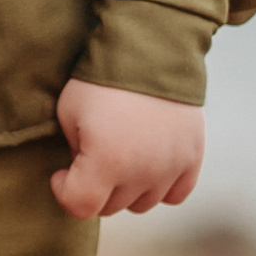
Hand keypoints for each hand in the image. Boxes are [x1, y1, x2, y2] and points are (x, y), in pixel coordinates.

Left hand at [52, 79, 205, 219]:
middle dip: (95, 187)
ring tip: (121, 157)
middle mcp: (142, 172)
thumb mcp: (69, 111)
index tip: (62, 172)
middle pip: (111, 206)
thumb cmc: (102, 79)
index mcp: (106, 162)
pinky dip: (160, 186)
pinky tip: (148, 164)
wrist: (153, 48)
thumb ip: (74, 151)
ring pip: (141, 204)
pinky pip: (175, 195)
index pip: (81, 207)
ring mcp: (171, 168)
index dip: (64, 192)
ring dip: (127, 189)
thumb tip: (85, 169)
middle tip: (91, 157)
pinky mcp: (192, 159)